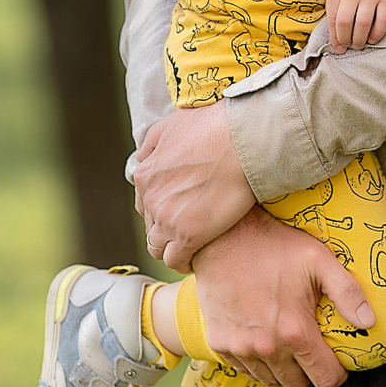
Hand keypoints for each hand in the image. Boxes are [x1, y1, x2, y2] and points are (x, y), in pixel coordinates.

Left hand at [134, 101, 257, 270]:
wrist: (242, 138)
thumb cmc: (214, 126)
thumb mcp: (172, 124)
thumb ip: (153, 142)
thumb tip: (142, 158)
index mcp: (146, 176)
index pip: (144, 203)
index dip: (162, 208)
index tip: (180, 209)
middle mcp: (150, 199)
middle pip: (150, 226)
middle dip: (165, 229)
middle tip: (188, 228)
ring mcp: (167, 219)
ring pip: (158, 247)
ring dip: (171, 248)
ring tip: (191, 246)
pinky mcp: (188, 235)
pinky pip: (175, 260)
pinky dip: (183, 262)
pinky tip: (196, 258)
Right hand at [186, 206, 375, 386]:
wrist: (223, 237)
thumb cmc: (275, 246)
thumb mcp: (319, 260)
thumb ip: (347, 293)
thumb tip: (370, 322)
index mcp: (295, 332)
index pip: (325, 378)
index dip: (336, 372)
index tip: (337, 360)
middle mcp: (266, 348)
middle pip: (297, 384)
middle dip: (308, 370)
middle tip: (310, 345)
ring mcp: (239, 348)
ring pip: (269, 380)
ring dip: (281, 367)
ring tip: (285, 340)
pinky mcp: (218, 343)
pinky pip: (244, 369)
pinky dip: (255, 361)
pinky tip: (261, 336)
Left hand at [326, 0, 385, 50]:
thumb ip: (333, 0)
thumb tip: (334, 28)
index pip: (332, 18)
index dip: (334, 37)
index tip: (337, 48)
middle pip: (345, 23)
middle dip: (346, 40)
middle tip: (349, 46)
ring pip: (363, 24)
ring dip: (360, 40)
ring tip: (359, 44)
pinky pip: (383, 20)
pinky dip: (378, 33)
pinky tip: (373, 38)